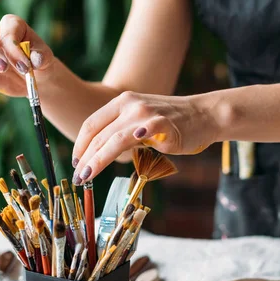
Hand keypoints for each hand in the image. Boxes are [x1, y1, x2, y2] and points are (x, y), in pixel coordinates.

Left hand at [71, 91, 217, 184]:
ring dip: (98, 159)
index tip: (75, 163)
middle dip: (86, 158)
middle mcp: (132, 105)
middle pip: (100, 135)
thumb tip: (96, 153)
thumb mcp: (139, 121)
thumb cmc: (171, 122)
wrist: (204, 114)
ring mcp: (148, 113)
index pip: (92, 124)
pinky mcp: (166, 124)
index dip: (80, 146)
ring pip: (116, 138)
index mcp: (122, 102)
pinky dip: (138, 135)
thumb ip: (120, 130)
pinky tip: (129, 147)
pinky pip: (149, 129)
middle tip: (78, 178)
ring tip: (88, 175)